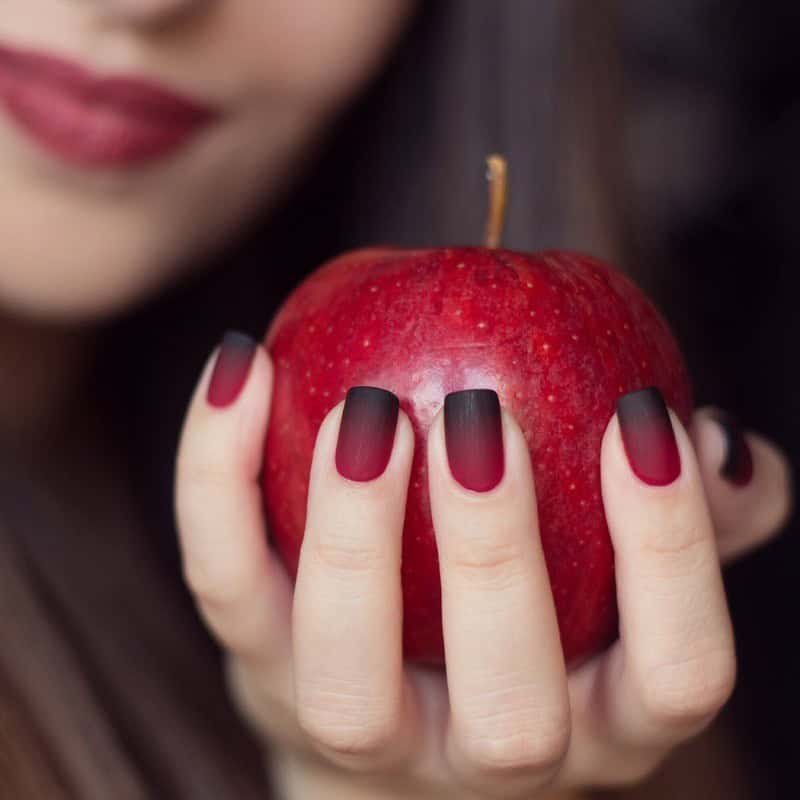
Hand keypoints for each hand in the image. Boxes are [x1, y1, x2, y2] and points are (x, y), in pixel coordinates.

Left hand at [175, 334, 791, 798]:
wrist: (384, 701)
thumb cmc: (522, 618)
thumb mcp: (616, 585)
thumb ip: (682, 523)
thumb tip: (710, 442)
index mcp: (596, 720)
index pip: (677, 673)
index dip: (674, 550)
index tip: (643, 415)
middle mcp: (480, 753)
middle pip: (511, 709)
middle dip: (499, 556)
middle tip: (482, 415)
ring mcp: (357, 730)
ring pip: (348, 674)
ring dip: (356, 534)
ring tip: (365, 410)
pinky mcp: (259, 671)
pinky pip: (226, 581)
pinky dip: (220, 471)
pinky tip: (247, 364)